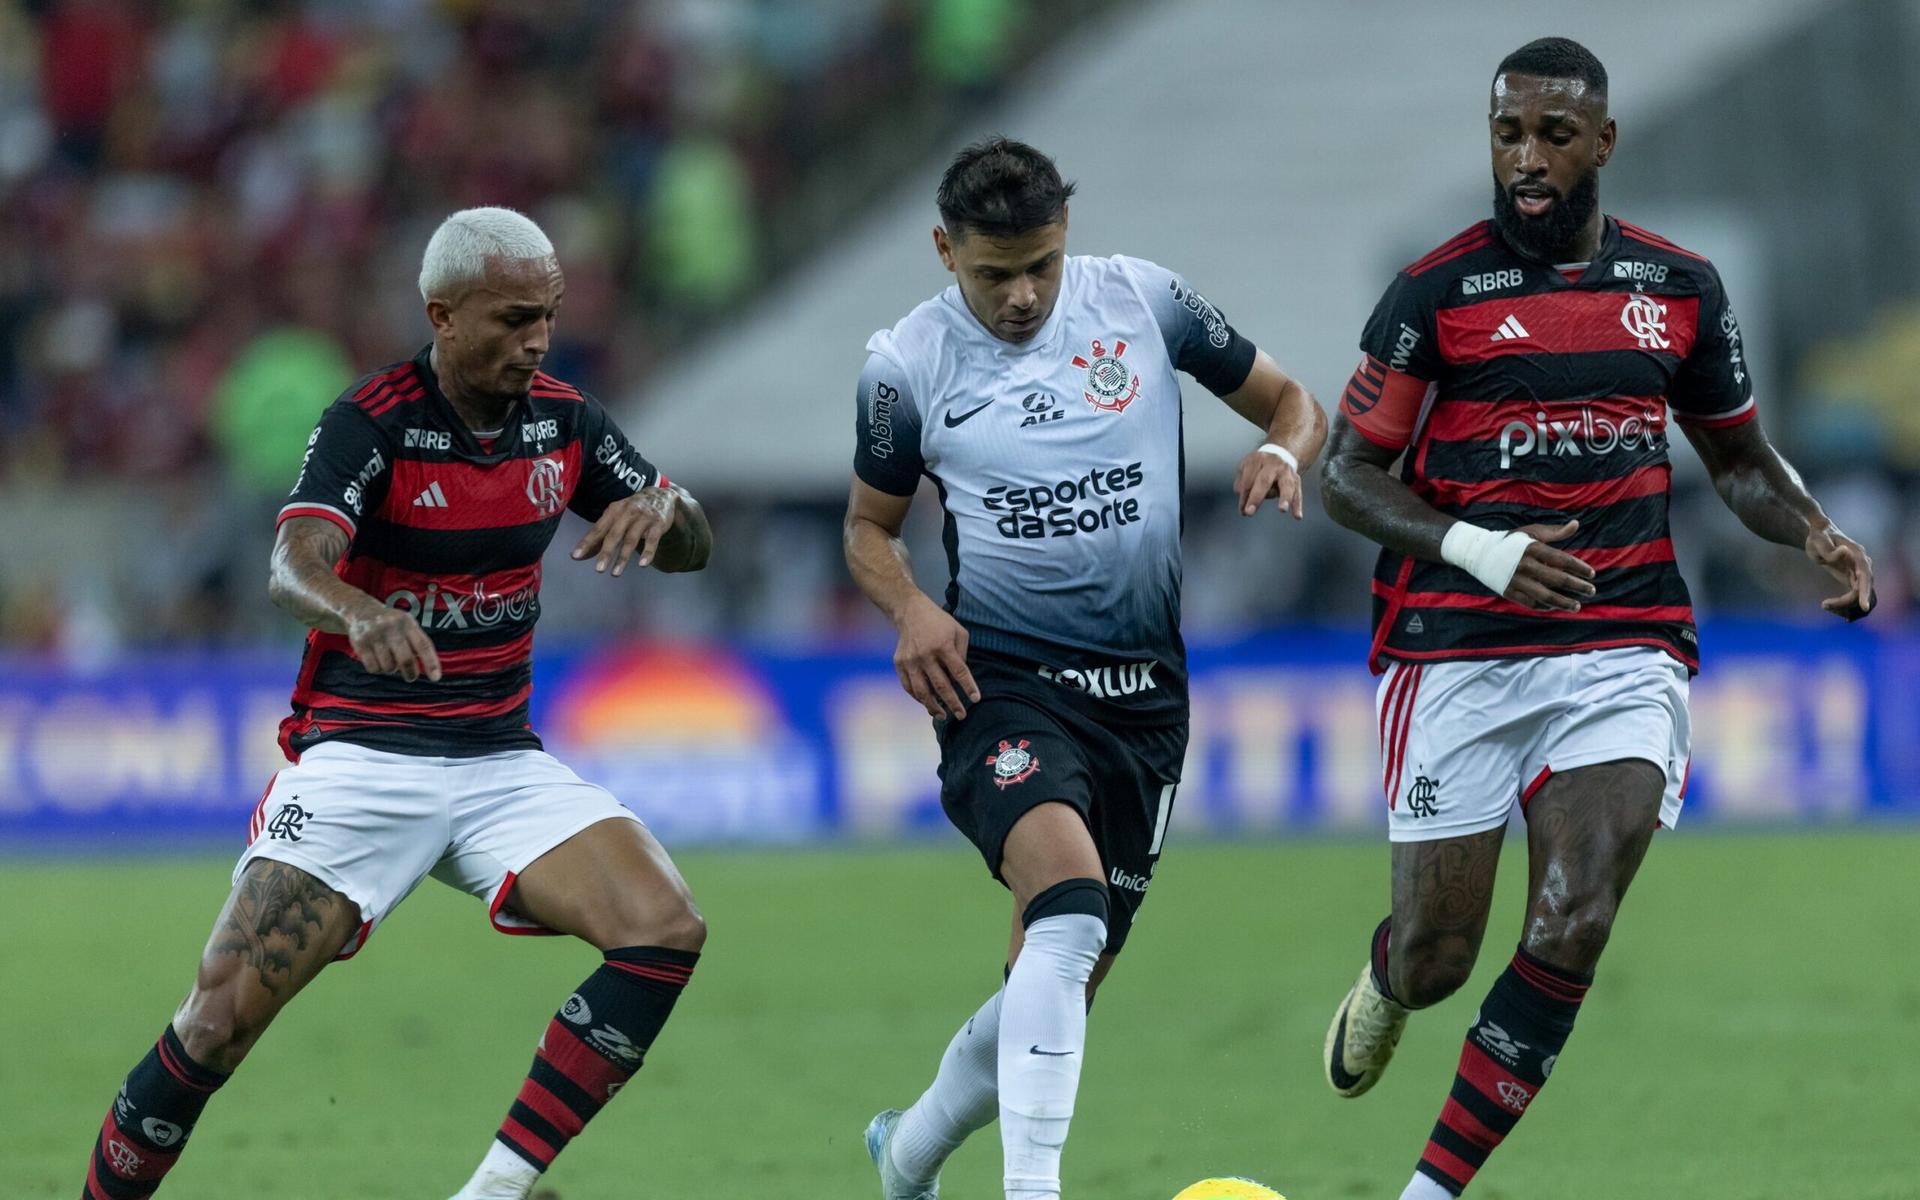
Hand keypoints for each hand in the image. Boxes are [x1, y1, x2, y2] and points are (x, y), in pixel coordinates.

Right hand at [346, 603, 440, 681]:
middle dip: (411, 673)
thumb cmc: (391, 623)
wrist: (361, 610)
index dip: (431, 663)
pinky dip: (377, 669)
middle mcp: (391, 627)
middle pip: (406, 660)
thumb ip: (417, 643)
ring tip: (388, 659)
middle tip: (411, 677)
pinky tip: (377, 660)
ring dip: (391, 669)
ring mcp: (374, 635)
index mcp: (407, 622)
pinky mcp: (360, 643)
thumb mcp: (407, 625)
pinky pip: (373, 668)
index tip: (436, 678)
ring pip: (389, 667)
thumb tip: (429, 670)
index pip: (423, 645)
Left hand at [573, 487, 676, 575]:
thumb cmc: (633, 511)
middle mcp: (627, 513)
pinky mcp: (658, 525)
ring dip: (623, 557)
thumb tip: (581, 555)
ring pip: (631, 539)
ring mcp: (643, 518)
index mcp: (613, 511)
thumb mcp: (616, 517)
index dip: (587, 543)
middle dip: (606, 552)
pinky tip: (642, 564)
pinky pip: (652, 540)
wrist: (662, 496)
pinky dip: (648, 553)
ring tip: (615, 573)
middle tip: (598, 569)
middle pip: (614, 535)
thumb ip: (601, 535)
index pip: (598, 529)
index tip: (576, 556)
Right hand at [893, 594, 979, 718]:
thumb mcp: (958, 631)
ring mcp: (910, 660)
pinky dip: (918, 698)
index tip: (975, 700)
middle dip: (953, 704)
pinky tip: (927, 704)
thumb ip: (962, 654)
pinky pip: (909, 687)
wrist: (910, 612)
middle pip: (941, 686)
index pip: (959, 671)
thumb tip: (960, 678)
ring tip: (943, 716)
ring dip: (933, 707)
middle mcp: (926, 655)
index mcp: (943, 645)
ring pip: (922, 691)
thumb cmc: (939, 622)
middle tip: (961, 716)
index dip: (968, 687)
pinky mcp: (899, 663)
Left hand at [1233, 446, 1303, 517]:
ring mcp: (1286, 471)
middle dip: (1256, 497)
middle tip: (1249, 512)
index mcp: (1258, 459)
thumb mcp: (1245, 467)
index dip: (1244, 496)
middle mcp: (1273, 464)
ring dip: (1285, 498)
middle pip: (1264, 480)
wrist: (1281, 454)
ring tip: (1282, 509)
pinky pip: (1297, 493)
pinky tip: (1297, 516)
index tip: (1242, 510)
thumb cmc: (1259, 466)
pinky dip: (1297, 505)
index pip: (1248, 480)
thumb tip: (1244, 500)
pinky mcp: (1296, 480)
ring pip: (1286, 485)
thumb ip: (1241, 482)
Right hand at [1504, 520, 1596, 611]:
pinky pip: (1530, 603)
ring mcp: (1516, 580)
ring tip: (1577, 606)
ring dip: (1564, 603)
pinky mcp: (1509, 591)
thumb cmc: (1511, 541)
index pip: (1562, 560)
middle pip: (1557, 579)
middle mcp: (1525, 565)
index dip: (1579, 568)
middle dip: (1577, 586)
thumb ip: (1555, 532)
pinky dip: (1544, 606)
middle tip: (1591, 591)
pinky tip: (1555, 607)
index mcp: (1532, 548)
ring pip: (1545, 596)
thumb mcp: (1531, 532)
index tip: (1592, 574)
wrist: (1479, 553)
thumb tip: (1576, 524)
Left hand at [1806, 521, 1874, 620]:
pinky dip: (1844, 604)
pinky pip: (1854, 596)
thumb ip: (1829, 548)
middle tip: (1825, 605)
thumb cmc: (1818, 536)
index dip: (1865, 593)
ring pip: (1859, 596)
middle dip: (1847, 602)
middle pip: (1863, 590)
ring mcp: (1859, 573)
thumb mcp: (1818, 540)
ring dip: (1845, 606)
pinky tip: (1831, 607)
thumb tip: (1845, 552)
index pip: (1866, 577)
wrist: (1820, 534)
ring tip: (1825, 605)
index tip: (1864, 608)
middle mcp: (1862, 565)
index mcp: (1858, 555)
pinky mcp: (1854, 579)